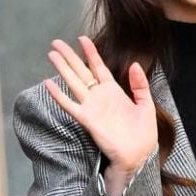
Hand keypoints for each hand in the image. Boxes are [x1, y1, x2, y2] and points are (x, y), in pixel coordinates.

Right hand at [45, 35, 157, 192]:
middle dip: (69, 56)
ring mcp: (92, 107)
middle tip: (56, 42)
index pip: (98, 67)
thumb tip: (134, 63)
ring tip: (51, 54)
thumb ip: (140, 85)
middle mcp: (99, 97)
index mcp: (114, 91)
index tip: (82, 38)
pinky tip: (49, 84)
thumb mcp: (146, 105)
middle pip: (81, 71)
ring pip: (74, 83)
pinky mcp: (87, 120)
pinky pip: (70, 105)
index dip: (90, 53)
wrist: (138, 156)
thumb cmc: (143, 135)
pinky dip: (59, 96)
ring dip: (62, 69)